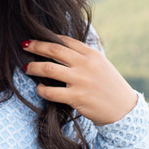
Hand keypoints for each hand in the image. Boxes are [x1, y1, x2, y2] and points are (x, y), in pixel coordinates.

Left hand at [23, 37, 137, 125]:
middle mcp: (86, 64)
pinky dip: (41, 89)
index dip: (49, 38)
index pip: (66, 41)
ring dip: (33, 67)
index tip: (37, 38)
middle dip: (36, 46)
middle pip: (54, 50)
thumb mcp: (102, 65)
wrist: (123, 110)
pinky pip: (51, 92)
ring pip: (49, 68)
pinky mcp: (77, 98)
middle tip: (24, 45)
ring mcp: (81, 81)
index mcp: (92, 54)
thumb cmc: (111, 87)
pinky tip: (39, 89)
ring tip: (25, 68)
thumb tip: (62, 49)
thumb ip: (84, 57)